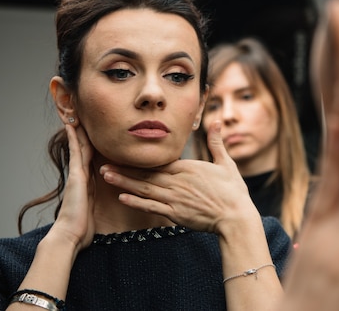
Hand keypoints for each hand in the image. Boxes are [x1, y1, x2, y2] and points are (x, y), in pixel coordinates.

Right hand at [48, 124, 95, 251]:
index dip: (91, 142)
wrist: (69, 235)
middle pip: (84, 147)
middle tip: (82, 114)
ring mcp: (77, 174)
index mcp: (87, 181)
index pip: (91, 157)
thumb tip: (107, 200)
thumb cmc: (82, 227)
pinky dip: (74, 138)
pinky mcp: (75, 176)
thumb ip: (96, 200)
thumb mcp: (93, 209)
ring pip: (79, 146)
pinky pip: (76, 152)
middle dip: (84, 132)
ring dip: (78, 130)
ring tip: (77, 113)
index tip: (93, 129)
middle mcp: (81, 175)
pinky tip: (72, 125)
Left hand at [101, 120, 257, 233]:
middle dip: (124, 169)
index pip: (159, 161)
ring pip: (144, 188)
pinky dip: (136, 201)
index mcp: (187, 168)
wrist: (236, 217)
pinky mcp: (175, 213)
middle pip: (146, 173)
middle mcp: (177, 182)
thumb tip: (215, 122)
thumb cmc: (233, 191)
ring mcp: (175, 198)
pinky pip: (151, 206)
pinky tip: (121, 197)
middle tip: (102, 164)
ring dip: (123, 182)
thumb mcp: (225, 163)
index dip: (140, 157)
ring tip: (105, 176)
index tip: (124, 152)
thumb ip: (216, 142)